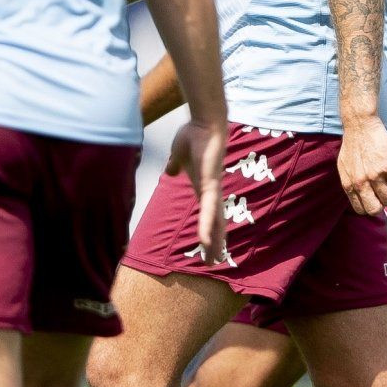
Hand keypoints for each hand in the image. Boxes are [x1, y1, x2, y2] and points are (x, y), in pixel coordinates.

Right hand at [167, 119, 226, 262]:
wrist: (204, 123)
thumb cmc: (193, 136)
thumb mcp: (179, 155)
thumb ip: (175, 165)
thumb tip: (171, 170)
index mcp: (203, 188)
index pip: (208, 215)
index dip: (209, 231)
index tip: (208, 246)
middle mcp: (211, 192)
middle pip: (215, 223)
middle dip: (215, 243)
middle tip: (215, 262)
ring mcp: (212, 190)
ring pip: (215, 222)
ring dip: (214, 242)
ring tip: (214, 261)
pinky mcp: (210, 186)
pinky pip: (208, 212)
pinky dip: (207, 228)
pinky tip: (207, 242)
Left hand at [339, 117, 386, 215]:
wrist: (360, 126)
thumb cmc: (353, 145)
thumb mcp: (345, 167)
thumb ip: (352, 183)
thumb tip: (360, 196)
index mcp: (349, 184)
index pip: (361, 209)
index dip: (371, 207)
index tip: (376, 200)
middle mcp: (360, 183)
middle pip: (375, 209)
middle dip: (382, 205)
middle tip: (385, 196)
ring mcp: (374, 176)